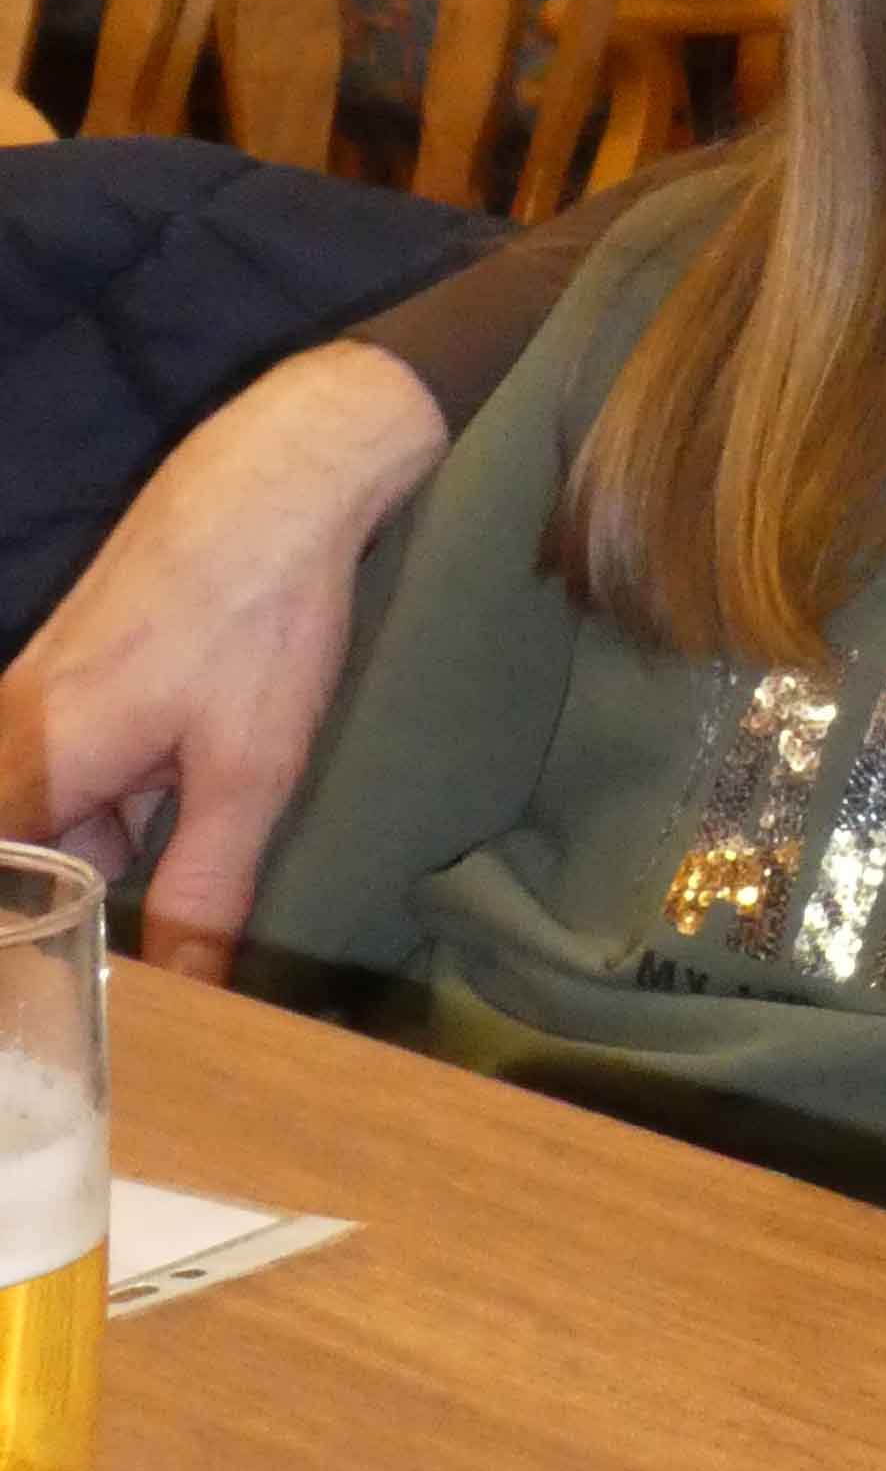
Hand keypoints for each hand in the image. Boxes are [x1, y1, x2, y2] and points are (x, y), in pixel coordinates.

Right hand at [0, 342, 447, 977]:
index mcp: (29, 763)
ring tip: (175, 861)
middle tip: (127, 952)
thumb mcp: (249, 773)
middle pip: (19, 857)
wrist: (274, 482)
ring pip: (48, 817)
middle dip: (62, 902)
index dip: (24, 939)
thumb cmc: (258, 621)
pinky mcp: (70, 685)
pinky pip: (68, 772)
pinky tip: (178, 792)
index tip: (46, 988)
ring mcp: (35, 704)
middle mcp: (8, 733)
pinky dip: (115, 801)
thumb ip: (205, 888)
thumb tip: (183, 988)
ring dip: (103, 849)